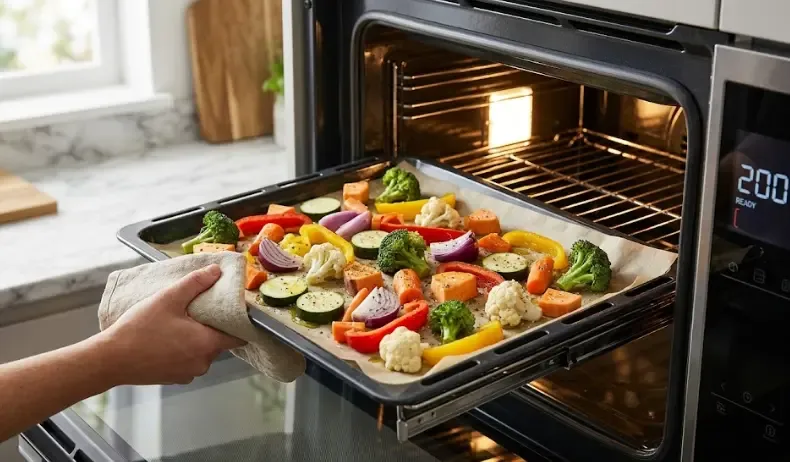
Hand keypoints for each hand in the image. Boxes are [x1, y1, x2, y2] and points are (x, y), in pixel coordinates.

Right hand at [98, 264, 245, 385]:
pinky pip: (187, 361)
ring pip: (202, 352)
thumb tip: (216, 272)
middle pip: (218, 342)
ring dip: (195, 339)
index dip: (238, 323)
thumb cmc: (139, 330)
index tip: (232, 311)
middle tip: (196, 312)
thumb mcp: (168, 299)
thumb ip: (195, 283)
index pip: (238, 337)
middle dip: (210, 327)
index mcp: (207, 344)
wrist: (110, 360)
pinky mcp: (174, 379)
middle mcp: (202, 363)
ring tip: (178, 323)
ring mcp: (188, 374)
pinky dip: (182, 351)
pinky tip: (167, 339)